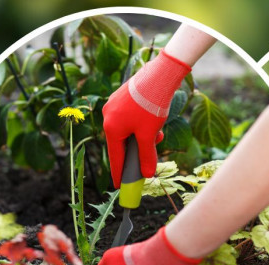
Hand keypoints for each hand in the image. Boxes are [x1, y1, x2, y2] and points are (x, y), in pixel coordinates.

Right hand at [102, 51, 189, 186]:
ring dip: (143, 137)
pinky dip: (142, 125)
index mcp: (111, 127)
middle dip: (137, 151)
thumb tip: (147, 174)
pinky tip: (155, 122)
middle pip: (122, 143)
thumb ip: (146, 156)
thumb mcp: (149, 135)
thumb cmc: (151, 106)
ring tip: (158, 134)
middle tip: (146, 161)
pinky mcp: (122, 97)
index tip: (119, 186)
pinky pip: (129, 118)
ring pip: (128, 130)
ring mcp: (114, 105)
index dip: (119, 173)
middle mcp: (108, 116)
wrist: (160, 75)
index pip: (115, 157)